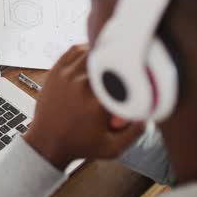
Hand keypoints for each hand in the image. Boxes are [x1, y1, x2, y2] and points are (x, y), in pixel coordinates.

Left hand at [24, 44, 144, 169]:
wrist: (47, 142)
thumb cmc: (78, 145)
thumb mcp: (112, 148)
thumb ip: (135, 132)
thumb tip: (149, 112)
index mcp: (97, 102)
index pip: (123, 75)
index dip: (133, 71)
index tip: (139, 73)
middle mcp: (81, 86)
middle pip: (108, 59)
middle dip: (119, 61)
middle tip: (125, 64)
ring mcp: (66, 77)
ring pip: (91, 51)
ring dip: (103, 54)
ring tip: (110, 59)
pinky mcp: (56, 72)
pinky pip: (73, 51)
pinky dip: (85, 48)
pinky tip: (92, 54)